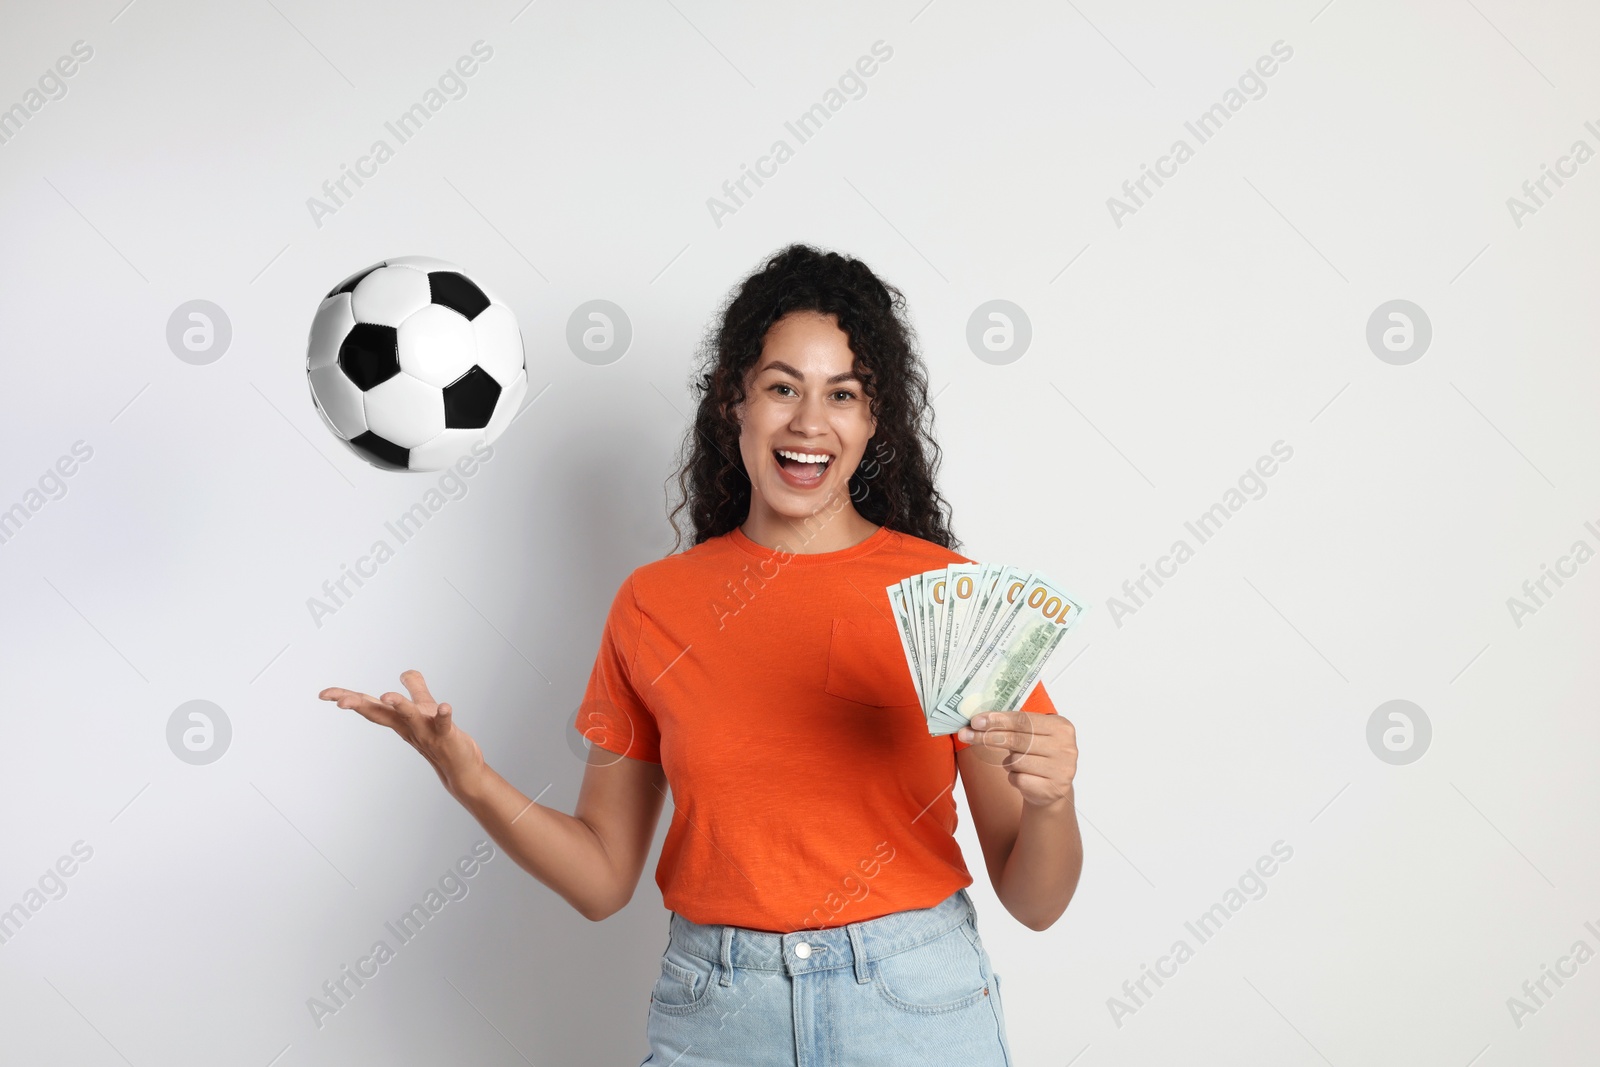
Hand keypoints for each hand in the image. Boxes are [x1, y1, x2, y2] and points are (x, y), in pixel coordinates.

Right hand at [319, 670, 484, 797]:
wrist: (460, 768)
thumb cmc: (439, 737)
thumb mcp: (425, 708)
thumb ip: (416, 688)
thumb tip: (405, 672)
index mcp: (398, 719)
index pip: (369, 706)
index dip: (347, 698)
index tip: (323, 694)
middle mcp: (407, 726)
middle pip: (380, 713)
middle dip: (359, 704)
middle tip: (339, 701)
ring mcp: (426, 732)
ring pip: (410, 716)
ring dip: (399, 705)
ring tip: (387, 695)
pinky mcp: (447, 736)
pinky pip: (444, 724)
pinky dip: (444, 715)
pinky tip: (446, 706)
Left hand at [957, 711, 1076, 807]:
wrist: (1052, 787)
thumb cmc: (1037, 755)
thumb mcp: (1031, 735)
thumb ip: (1011, 725)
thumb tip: (978, 721)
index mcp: (1062, 726)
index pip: (1023, 720)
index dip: (997, 720)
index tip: (976, 721)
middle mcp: (1066, 747)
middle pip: (1017, 739)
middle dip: (988, 737)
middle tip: (966, 734)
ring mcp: (1062, 770)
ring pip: (1016, 761)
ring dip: (1008, 762)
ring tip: (1014, 763)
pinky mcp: (1053, 789)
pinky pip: (1019, 780)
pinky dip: (1013, 778)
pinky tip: (1021, 777)